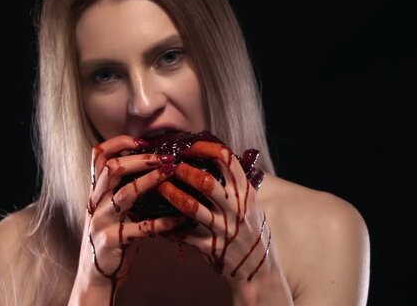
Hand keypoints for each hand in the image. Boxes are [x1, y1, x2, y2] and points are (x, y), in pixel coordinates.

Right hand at [71, 135, 179, 301]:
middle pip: (112, 168)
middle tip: (164, 156)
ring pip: (124, 194)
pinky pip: (140, 228)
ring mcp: (101, 221)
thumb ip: (124, 187)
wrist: (98, 274)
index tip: (143, 141)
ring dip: (149, 181)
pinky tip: (179, 217)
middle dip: (139, 159)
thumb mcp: (112, 208)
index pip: (99, 156)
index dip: (119, 143)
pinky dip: (163, 221)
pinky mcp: (111, 241)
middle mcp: (96, 202)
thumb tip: (155, 162)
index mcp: (96, 191)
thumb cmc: (112, 235)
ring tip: (170, 173)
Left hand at [158, 141, 272, 283]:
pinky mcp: (210, 247)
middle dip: (184, 172)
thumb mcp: (251, 202)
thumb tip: (215, 157)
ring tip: (160, 187)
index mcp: (245, 191)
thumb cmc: (251, 229)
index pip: (226, 159)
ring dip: (171, 194)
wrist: (258, 267)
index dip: (204, 148)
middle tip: (172, 168)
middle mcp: (235, 208)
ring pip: (190, 207)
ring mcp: (222, 228)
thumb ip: (235, 183)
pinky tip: (158, 219)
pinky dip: (168, 226)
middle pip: (205, 181)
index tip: (189, 148)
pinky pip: (183, 234)